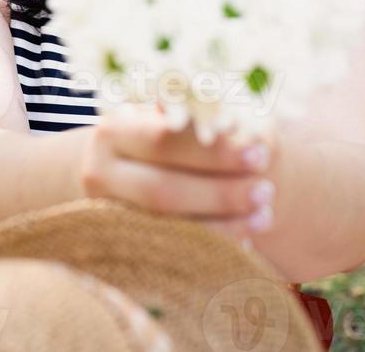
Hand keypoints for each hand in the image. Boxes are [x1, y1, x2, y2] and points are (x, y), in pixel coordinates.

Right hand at [77, 105, 277, 248]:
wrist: (108, 169)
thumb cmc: (151, 132)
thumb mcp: (165, 114)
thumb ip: (193, 113)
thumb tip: (233, 123)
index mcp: (111, 132)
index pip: (165, 142)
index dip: (213, 151)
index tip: (259, 153)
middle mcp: (98, 174)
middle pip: (163, 190)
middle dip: (221, 192)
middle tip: (267, 189)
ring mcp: (103, 214)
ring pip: (166, 227)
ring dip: (222, 225)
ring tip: (265, 216)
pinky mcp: (116, 245)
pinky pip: (167, 251)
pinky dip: (208, 246)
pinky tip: (243, 240)